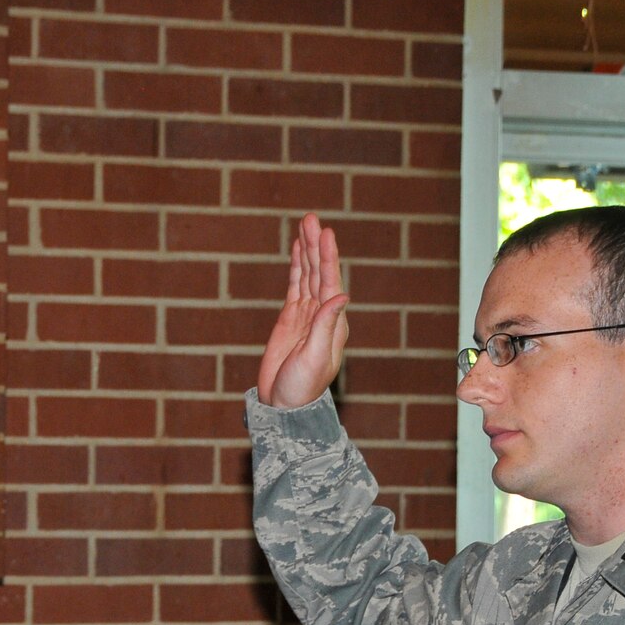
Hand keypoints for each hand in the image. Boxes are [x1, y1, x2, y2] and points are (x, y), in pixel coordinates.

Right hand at [256, 214, 349, 408]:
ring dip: (306, 250)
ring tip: (305, 225)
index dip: (327, 258)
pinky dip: (296, 266)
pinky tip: (296, 251)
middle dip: (315, 245)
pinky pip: (295, 286)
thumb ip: (325, 326)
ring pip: (307, 275)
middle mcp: (323, 314)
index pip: (330, 282)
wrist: (284, 405)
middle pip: (318, 273)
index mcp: (333, 323)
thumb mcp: (314, 357)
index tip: (326, 234)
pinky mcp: (291, 319)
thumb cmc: (301, 387)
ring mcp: (307, 315)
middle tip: (311, 218)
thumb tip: (341, 296)